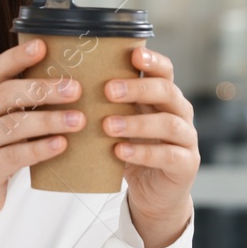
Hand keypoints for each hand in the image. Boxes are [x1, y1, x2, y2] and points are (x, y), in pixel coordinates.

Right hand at [0, 37, 83, 247]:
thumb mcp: (2, 125)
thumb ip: (25, 107)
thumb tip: (73, 85)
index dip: (19, 56)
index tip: (44, 45)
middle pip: (6, 95)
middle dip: (42, 89)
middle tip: (76, 88)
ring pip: (11, 126)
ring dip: (47, 121)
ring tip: (79, 120)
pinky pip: (13, 156)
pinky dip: (39, 150)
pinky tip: (62, 145)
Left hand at [104, 46, 197, 247]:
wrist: (150, 192)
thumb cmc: (127, 148)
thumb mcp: (115, 122)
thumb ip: (102, 104)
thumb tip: (60, 81)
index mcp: (162, 97)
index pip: (164, 71)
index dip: (152, 61)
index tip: (132, 56)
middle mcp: (179, 112)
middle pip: (167, 91)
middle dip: (138, 89)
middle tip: (108, 91)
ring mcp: (186, 138)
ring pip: (169, 123)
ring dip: (136, 123)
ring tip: (108, 126)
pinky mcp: (185, 164)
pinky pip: (168, 155)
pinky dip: (143, 152)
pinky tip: (120, 151)